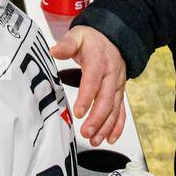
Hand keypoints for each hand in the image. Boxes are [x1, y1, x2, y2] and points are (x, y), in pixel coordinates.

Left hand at [51, 25, 126, 145]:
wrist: (114, 38)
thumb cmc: (93, 40)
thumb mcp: (78, 35)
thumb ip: (66, 44)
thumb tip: (53, 51)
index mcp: (99, 61)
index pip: (93, 81)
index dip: (87, 97)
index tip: (79, 111)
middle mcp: (111, 75)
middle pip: (106, 99)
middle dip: (97, 118)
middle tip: (86, 132)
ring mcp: (117, 86)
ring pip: (114, 109)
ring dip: (106, 126)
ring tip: (95, 140)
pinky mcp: (119, 93)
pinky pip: (121, 111)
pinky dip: (117, 126)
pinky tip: (110, 138)